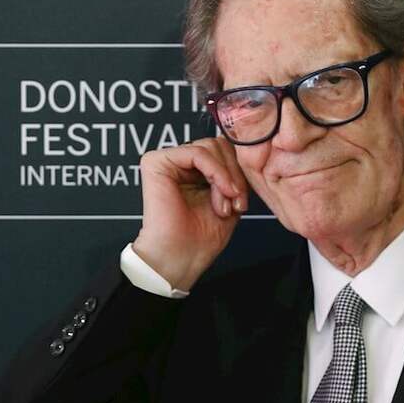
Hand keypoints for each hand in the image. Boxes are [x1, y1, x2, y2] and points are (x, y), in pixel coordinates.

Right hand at [133, 137, 247, 290]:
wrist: (181, 258)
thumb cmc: (201, 238)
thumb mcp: (230, 199)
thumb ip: (235, 174)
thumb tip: (247, 151)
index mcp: (195, 171)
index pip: (224, 150)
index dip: (239, 171)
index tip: (243, 201)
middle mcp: (180, 163)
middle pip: (219, 145)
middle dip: (234, 174)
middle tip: (236, 203)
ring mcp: (167, 160)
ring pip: (211, 147)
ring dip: (226, 177)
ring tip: (224, 205)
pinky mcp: (156, 162)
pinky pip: (198, 153)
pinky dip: (216, 172)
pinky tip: (221, 193)